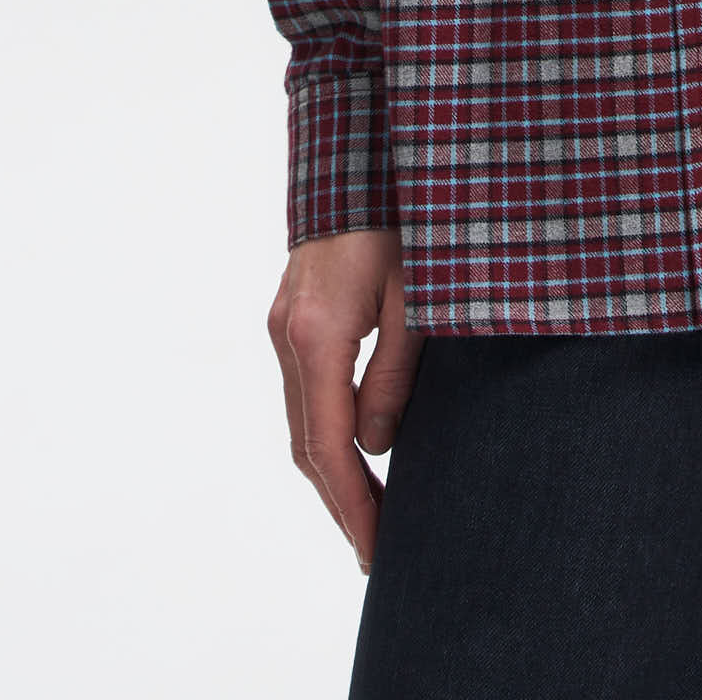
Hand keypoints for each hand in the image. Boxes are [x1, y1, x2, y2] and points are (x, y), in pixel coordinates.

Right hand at [267, 226, 424, 573]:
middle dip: (340, 500)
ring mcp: (284, 323)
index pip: (329, 446)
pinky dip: (328, 428)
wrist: (358, 153)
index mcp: (317, 335)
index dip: (352, 504)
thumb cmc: (399, 216)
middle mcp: (288, 335)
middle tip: (375, 546)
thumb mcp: (417, 297)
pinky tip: (359, 445)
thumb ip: (396, 374)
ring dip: (333, 468)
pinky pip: (306, 388)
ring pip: (302, 418)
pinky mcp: (293, 312)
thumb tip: (376, 446)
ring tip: (373, 508)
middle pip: (306, 442)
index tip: (375, 547)